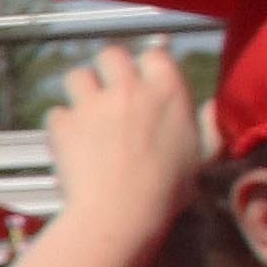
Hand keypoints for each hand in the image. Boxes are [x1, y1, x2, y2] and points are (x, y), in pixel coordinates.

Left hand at [40, 37, 216, 229]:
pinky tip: (70, 142)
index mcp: (167, 91)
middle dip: (108, 69)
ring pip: (77, 75)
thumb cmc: (167, 191)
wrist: (122, 212)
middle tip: (109, 92)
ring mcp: (93, 104)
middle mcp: (129, 88)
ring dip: (80, 91)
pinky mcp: (64, 124)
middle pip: (110, 55)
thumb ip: (209, 127)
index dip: (146, 66)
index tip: (143, 81)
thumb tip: (210, 108)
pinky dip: (61, 125)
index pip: (153, 55)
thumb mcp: (203, 157)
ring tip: (86, 113)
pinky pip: (56, 113)